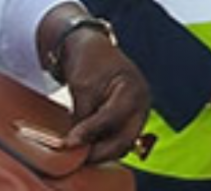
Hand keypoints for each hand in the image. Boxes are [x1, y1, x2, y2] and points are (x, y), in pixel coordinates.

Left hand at [61, 30, 150, 162]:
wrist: (94, 50)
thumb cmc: (90, 61)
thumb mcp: (83, 86)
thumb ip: (82, 115)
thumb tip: (75, 145)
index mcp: (133, 89)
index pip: (112, 117)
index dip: (89, 132)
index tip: (68, 143)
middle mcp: (141, 104)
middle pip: (124, 139)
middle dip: (100, 152)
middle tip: (76, 159)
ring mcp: (138, 114)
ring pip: (121, 144)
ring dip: (101, 151)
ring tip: (78, 155)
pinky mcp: (129, 121)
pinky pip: (118, 139)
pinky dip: (103, 145)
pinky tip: (85, 147)